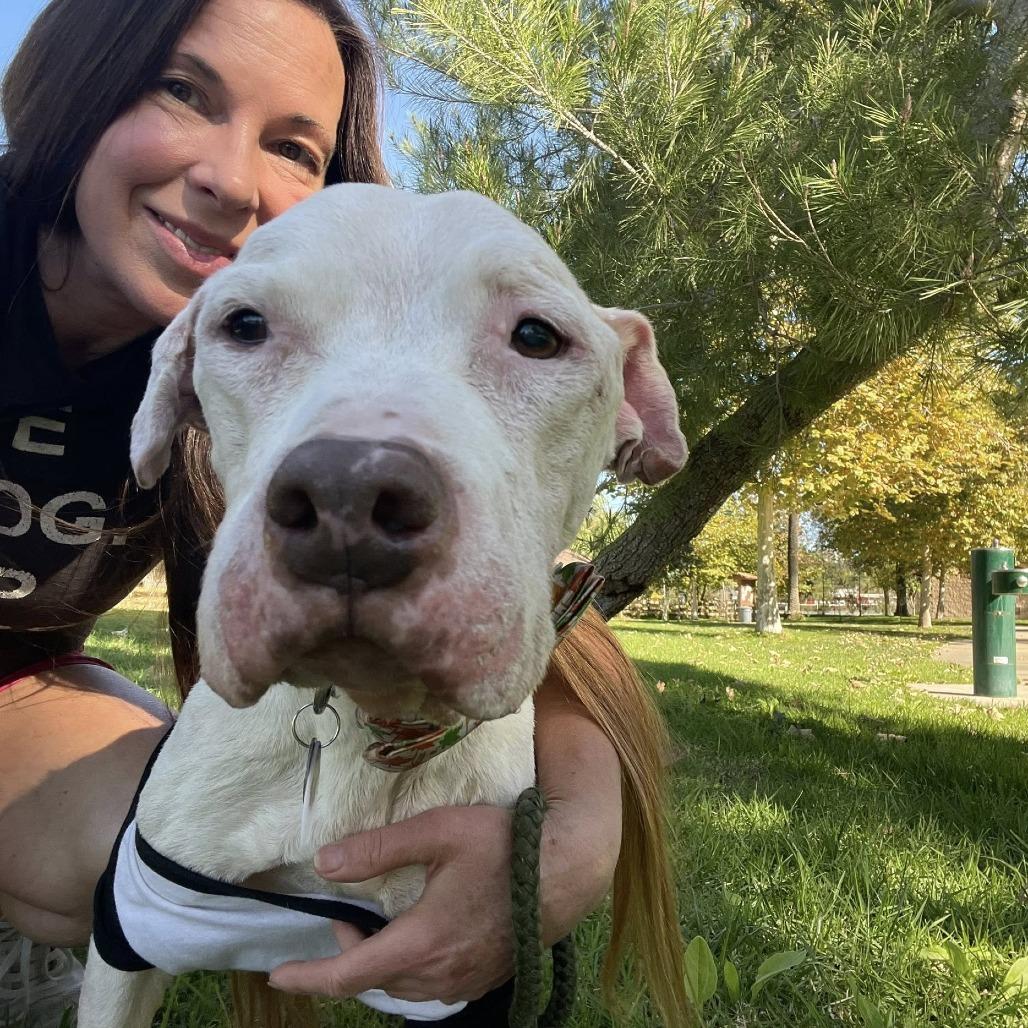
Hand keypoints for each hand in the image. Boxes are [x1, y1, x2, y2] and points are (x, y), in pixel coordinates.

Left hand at [267, 791, 615, 1003]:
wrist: (569, 869)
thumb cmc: (504, 844)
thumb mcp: (438, 831)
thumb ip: (379, 848)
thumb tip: (324, 864)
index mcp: (421, 941)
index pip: (348, 973)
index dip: (308, 977)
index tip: (277, 975)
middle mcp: (439, 973)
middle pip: (374, 981)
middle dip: (350, 954)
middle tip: (348, 914)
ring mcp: (465, 981)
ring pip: (403, 986)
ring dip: (381, 961)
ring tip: (381, 924)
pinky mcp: (484, 978)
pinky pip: (432, 986)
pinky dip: (411, 968)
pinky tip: (422, 937)